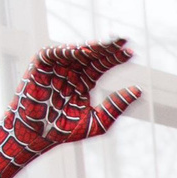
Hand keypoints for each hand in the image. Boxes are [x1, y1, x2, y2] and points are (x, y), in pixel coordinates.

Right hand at [4, 41, 140, 156]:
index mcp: (85, 81)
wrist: (37, 137)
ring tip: (106, 46)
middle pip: (92, 55)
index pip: (103, 65)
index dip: (117, 58)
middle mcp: (71, 71)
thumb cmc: (65, 132)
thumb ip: (116, 106)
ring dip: (90, 48)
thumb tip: (139, 90)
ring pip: (75, 52)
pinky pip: (51, 54)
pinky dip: (65, 51)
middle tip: (123, 41)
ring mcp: (55, 68)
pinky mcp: (39, 67)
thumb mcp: (98, 121)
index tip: (132, 53)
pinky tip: (82, 52)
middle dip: (107, 47)